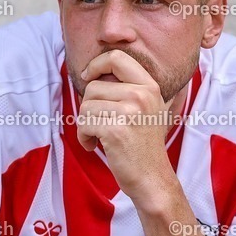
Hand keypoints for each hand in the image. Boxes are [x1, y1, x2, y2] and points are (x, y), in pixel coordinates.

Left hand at [78, 50, 175, 201]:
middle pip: (93, 86)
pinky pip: (83, 124)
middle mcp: (141, 95)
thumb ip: (130, 87)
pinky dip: (84, 137)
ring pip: (86, 106)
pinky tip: (95, 146)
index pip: (116, 57)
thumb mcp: (148, 109)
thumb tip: (95, 69)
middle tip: (98, 124)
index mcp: (150, 86)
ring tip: (99, 137)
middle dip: (88, 107)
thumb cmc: (143, 145)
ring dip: (85, 125)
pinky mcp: (115, 130)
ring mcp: (129, 112)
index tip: (88, 78)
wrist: (152, 178)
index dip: (96, 65)